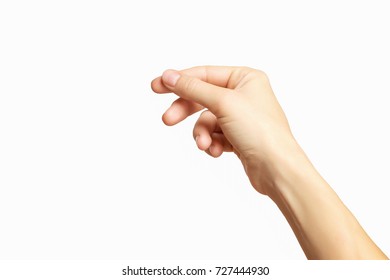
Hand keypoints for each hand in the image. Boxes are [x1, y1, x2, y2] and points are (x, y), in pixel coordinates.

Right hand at [151, 66, 298, 194]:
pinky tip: (217, 151)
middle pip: (203, 98)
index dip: (179, 80)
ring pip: (207, 121)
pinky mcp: (238, 136)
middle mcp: (244, 95)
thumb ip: (193, 89)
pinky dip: (212, 143)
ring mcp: (241, 117)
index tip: (156, 86)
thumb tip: (170, 76)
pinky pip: (214, 135)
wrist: (277, 169)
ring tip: (205, 145)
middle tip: (166, 120)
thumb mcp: (223, 103)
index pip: (204, 74)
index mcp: (245, 78)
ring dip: (202, 134)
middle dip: (186, 111)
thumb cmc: (260, 131)